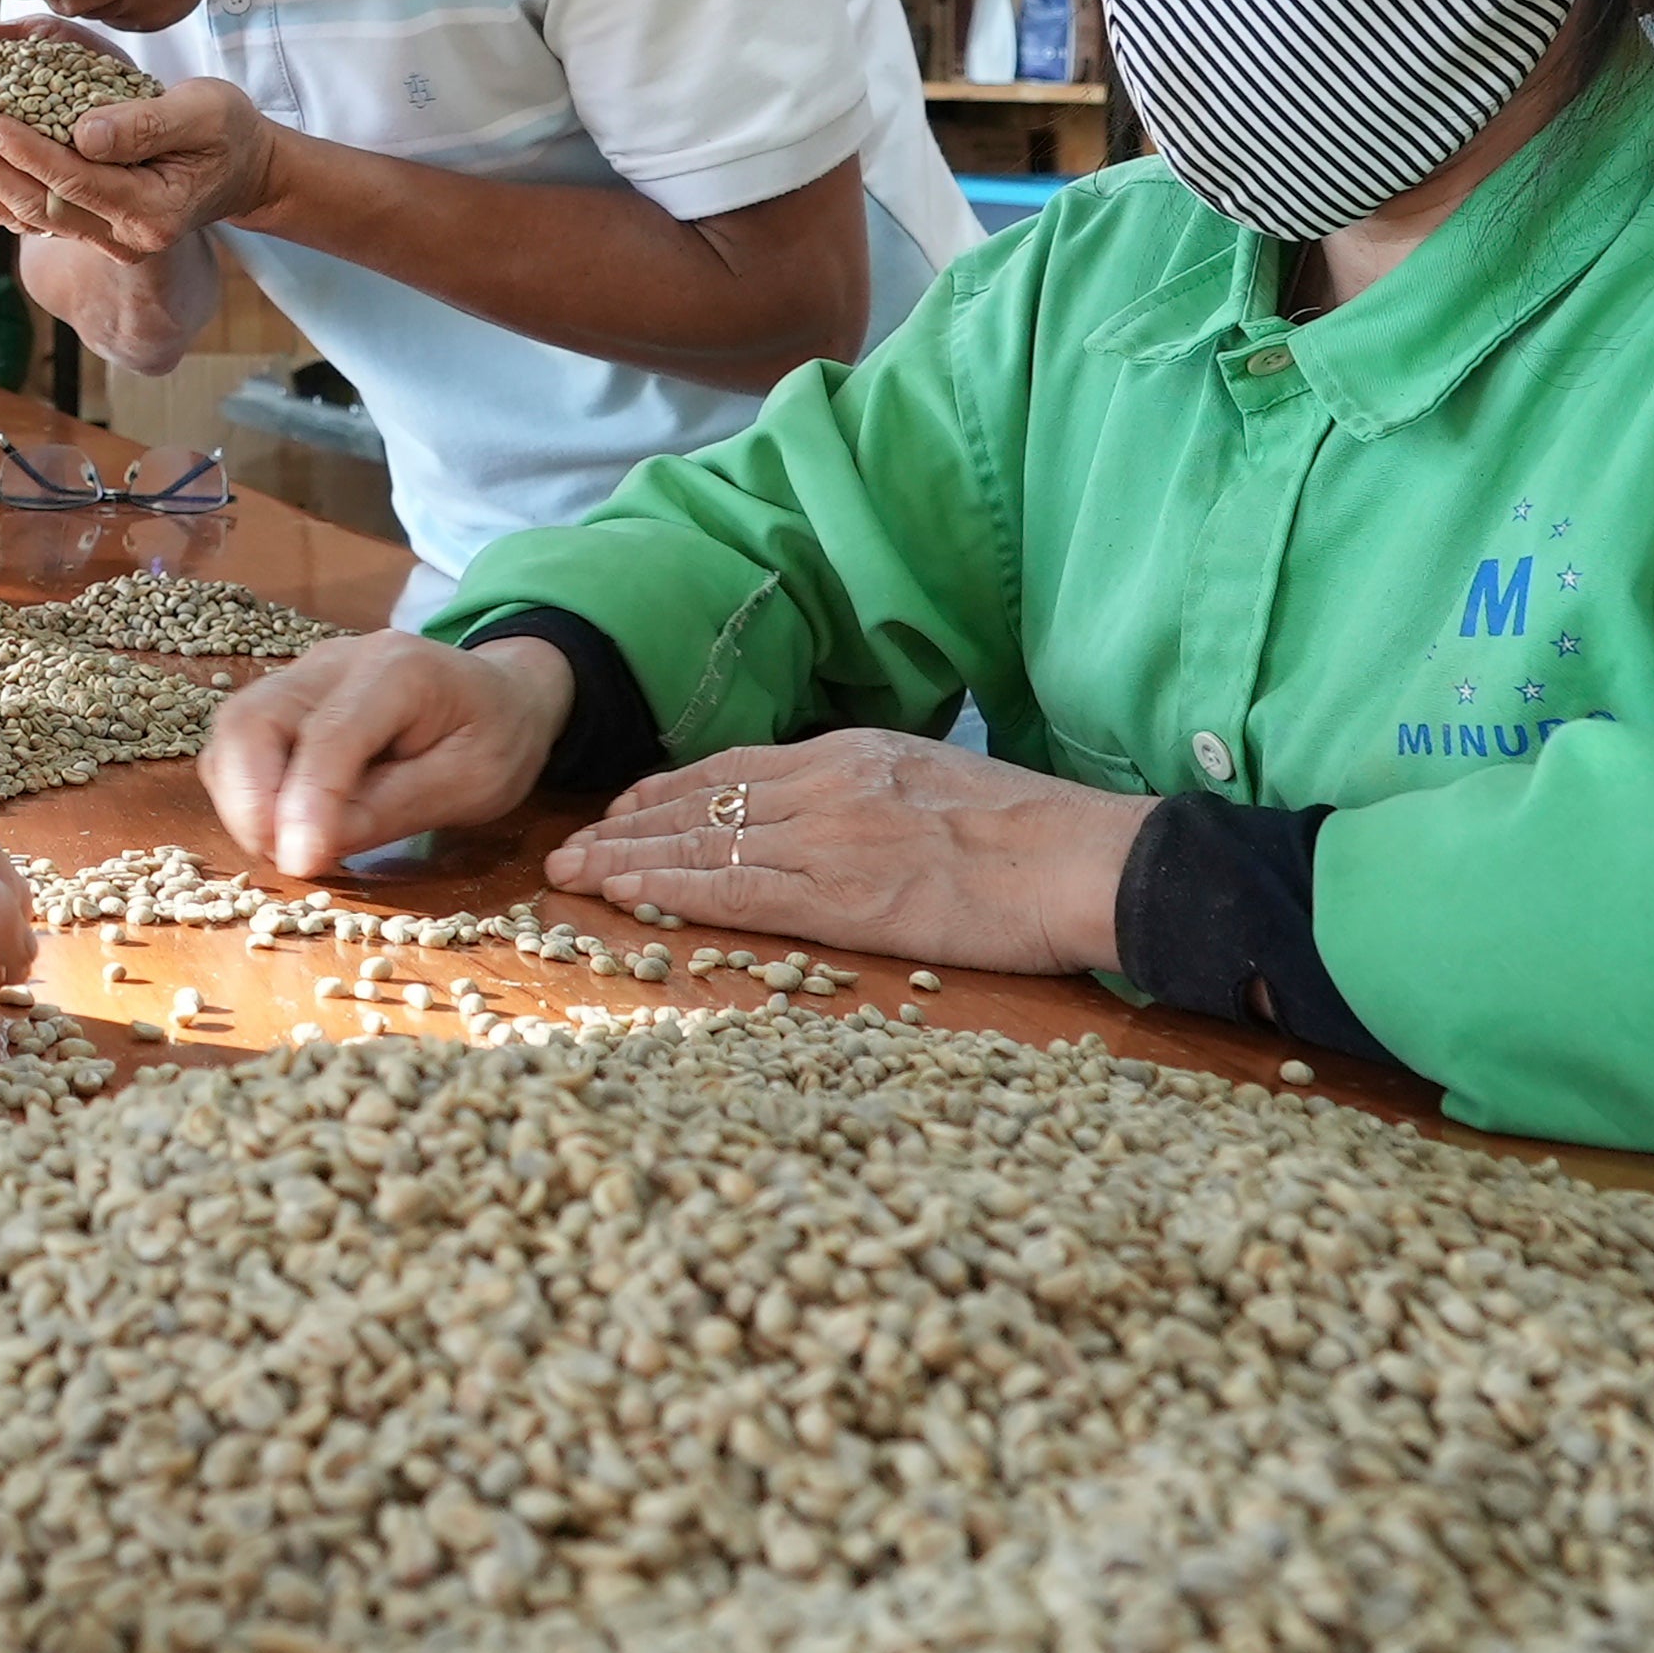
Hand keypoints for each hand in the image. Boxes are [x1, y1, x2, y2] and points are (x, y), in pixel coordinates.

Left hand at [0, 21, 220, 244]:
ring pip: (25, 216)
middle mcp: (122, 234)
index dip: (26, 151)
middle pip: (40, 205)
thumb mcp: (204, 113)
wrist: (241, 169)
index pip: (76, 181)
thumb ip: (147, 122)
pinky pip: (27, 216)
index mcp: (152, 211)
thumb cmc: (227, 131)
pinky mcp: (85, 223)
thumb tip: (84, 131)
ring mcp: (102, 236)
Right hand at [200, 632, 571, 877]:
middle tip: (279, 857)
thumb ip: (390, 809)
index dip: (305, 802)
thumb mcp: (471, 784)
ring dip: (239, 797)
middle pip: (254, 716)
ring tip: (280, 847)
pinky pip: (240, 740)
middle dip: (248, 797)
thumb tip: (308, 848)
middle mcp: (335, 661)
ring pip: (234, 727)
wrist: (501, 695)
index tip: (297, 862)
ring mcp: (303, 675)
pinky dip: (242, 788)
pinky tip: (279, 826)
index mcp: (398, 670)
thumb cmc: (495, 739)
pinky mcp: (287, 698)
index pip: (329, 734)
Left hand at [543, 730, 1150, 974]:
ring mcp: (832, 839)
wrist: (1085, 858)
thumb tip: (836, 812)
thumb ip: (873, 791)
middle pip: (703, 804)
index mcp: (853, 755)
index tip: (623, 809)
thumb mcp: (938, 780)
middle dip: (628, 826)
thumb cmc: (1034, 831)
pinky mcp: (844, 897)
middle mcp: (828, 786)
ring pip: (705, 846)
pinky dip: (673, 892)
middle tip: (568, 846)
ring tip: (572, 874)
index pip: (736, 770)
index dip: (669, 792)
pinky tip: (628, 895)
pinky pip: (737, 892)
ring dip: (629, 860)